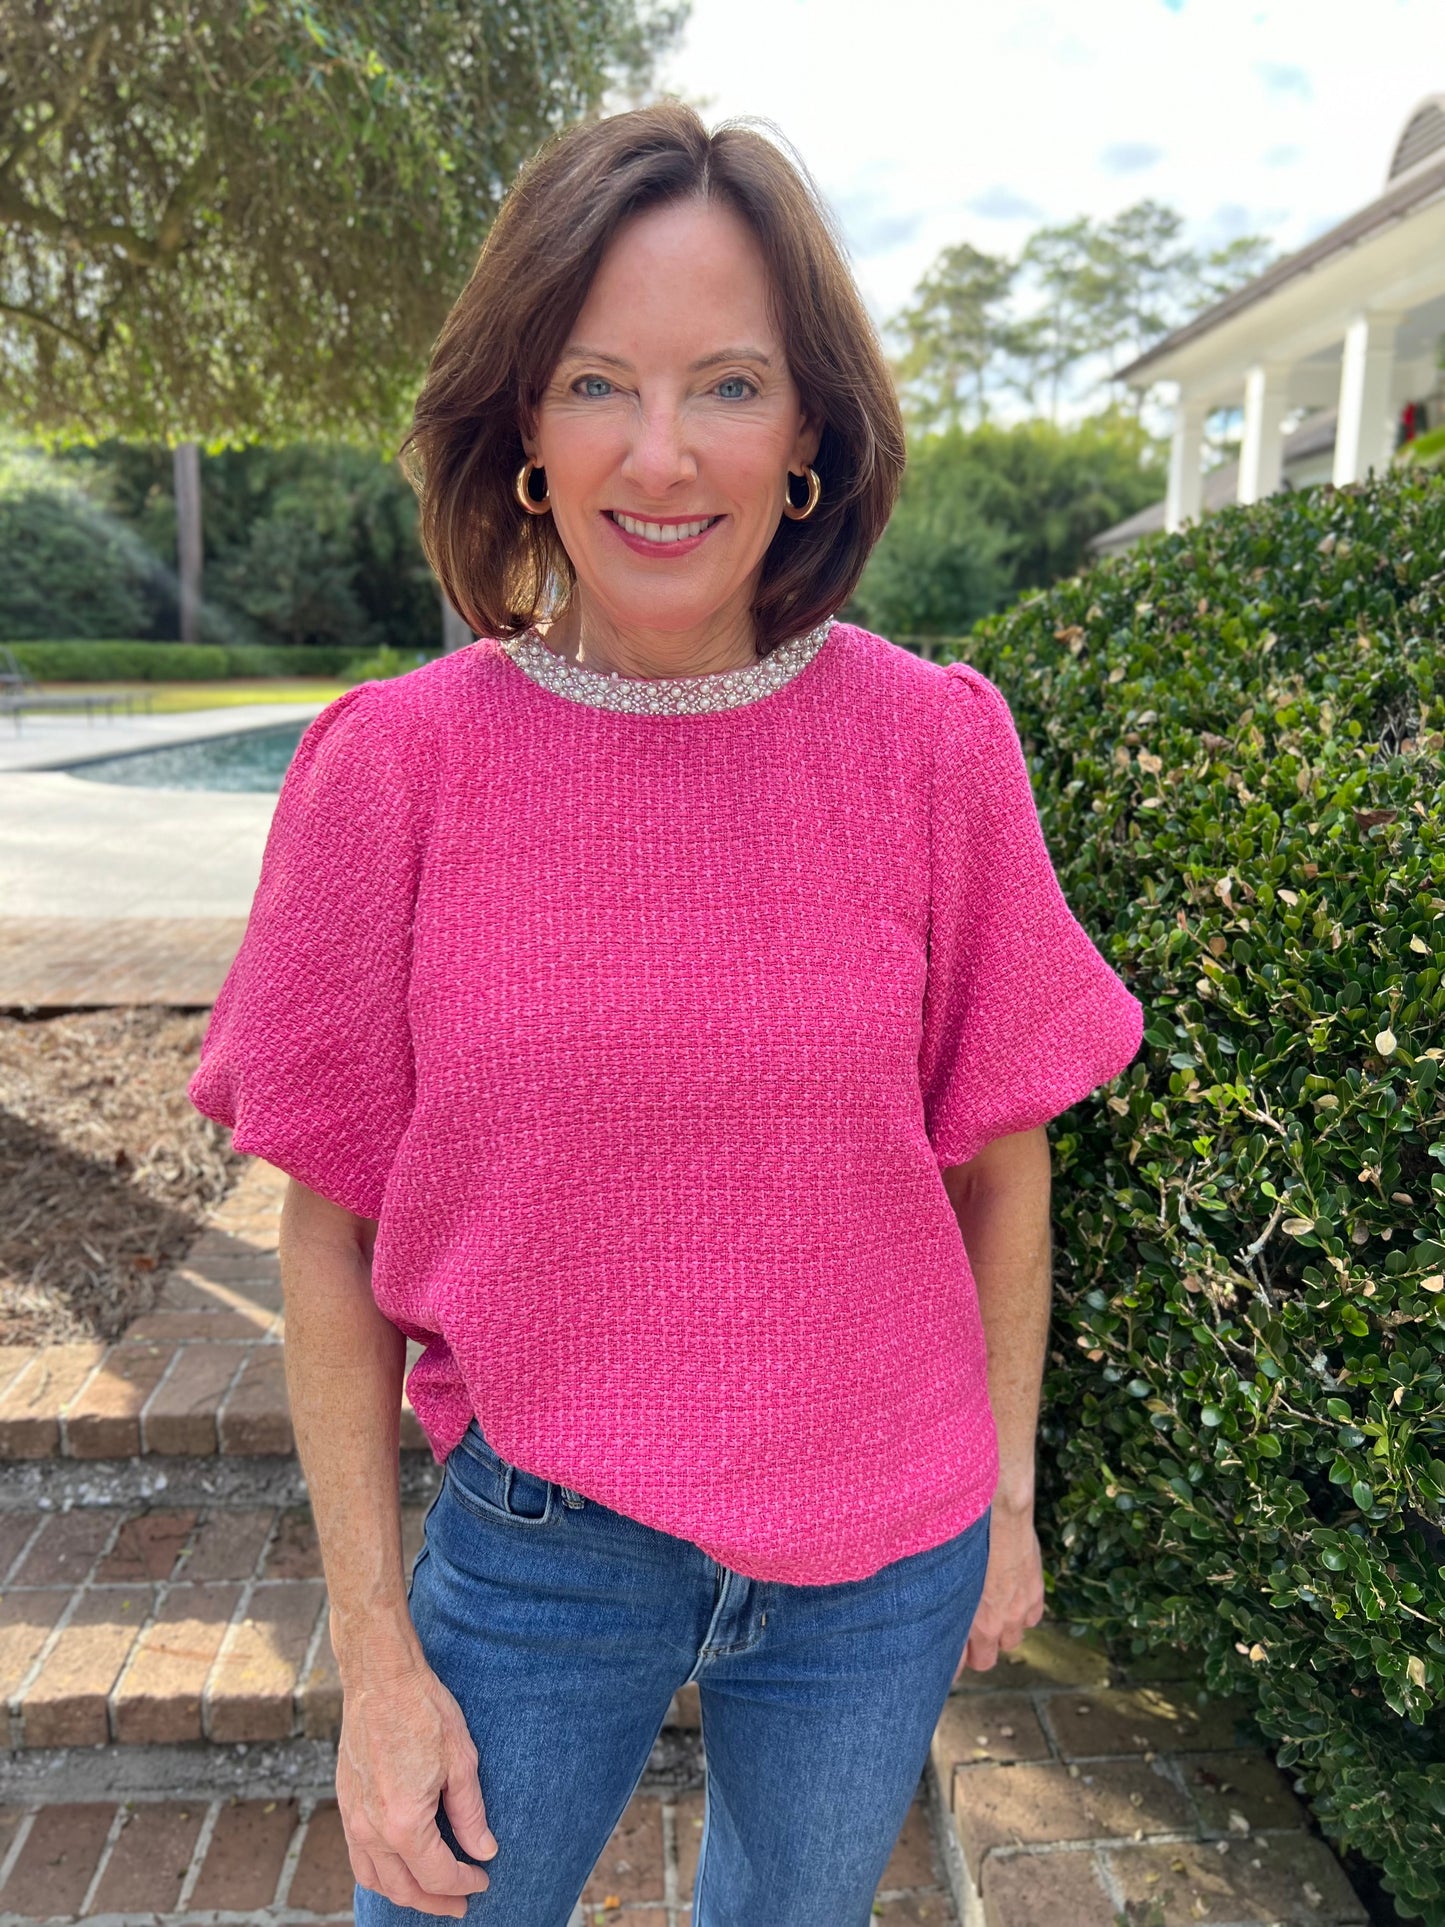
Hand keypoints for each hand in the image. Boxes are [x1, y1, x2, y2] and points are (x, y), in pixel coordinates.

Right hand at [336, 1645, 497, 1916]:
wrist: (379, 1677)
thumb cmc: (423, 1711)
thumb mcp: (461, 1761)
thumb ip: (470, 1814)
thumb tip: (483, 1851)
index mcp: (404, 1822)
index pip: (437, 1873)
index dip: (463, 1883)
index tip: (483, 1879)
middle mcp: (372, 1829)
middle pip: (403, 1887)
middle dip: (435, 1901)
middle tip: (461, 1904)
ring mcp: (352, 1818)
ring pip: (376, 1879)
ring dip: (405, 1894)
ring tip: (432, 1894)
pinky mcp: (344, 1804)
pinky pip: (359, 1857)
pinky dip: (380, 1874)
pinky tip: (400, 1867)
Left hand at [954, 1500, 1044, 1679]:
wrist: (999, 1515)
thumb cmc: (965, 1540)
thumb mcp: (943, 1575)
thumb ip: (938, 1602)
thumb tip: (917, 1616)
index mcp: (970, 1622)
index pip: (959, 1663)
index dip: (950, 1663)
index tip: (941, 1659)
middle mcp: (996, 1623)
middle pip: (987, 1660)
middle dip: (977, 1651)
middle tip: (965, 1633)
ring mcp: (1018, 1611)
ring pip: (1012, 1640)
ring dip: (1002, 1631)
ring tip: (989, 1610)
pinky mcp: (1034, 1595)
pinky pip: (1031, 1620)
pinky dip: (1023, 1613)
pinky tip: (1010, 1596)